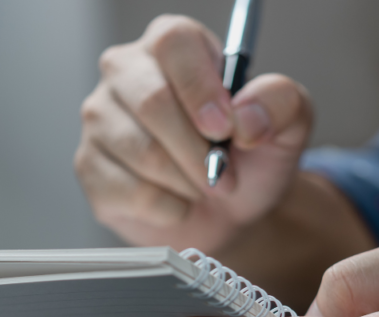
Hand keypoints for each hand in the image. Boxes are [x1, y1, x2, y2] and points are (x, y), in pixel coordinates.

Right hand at [75, 15, 312, 253]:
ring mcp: (101, 119)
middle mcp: (126, 72)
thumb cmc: (250, 157)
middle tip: (226, 176)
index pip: (174, 42)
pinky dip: (169, 208)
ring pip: (141, 151)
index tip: (225, 129)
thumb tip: (245, 115)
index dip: (201, 88)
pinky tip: (178, 202)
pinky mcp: (90, 166)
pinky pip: (130, 191)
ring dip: (188, 182)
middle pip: (151, 100)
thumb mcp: (287, 124)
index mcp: (173, 45)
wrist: (230, 211)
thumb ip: (282, 102)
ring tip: (205, 187)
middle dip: (199, 151)